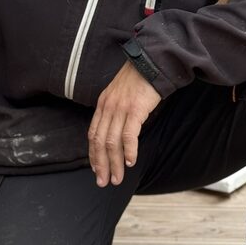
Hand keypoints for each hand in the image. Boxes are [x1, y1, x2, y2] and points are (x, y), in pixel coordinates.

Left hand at [88, 61, 161, 186]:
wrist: (152, 63)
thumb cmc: (140, 80)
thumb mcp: (120, 94)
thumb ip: (116, 111)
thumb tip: (116, 131)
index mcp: (103, 104)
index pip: (93, 134)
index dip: (93, 154)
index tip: (96, 169)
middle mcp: (108, 108)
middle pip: (99, 142)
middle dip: (101, 164)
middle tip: (103, 181)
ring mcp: (120, 109)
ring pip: (112, 142)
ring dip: (114, 163)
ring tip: (118, 177)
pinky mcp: (135, 110)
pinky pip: (128, 135)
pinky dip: (129, 150)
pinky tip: (131, 161)